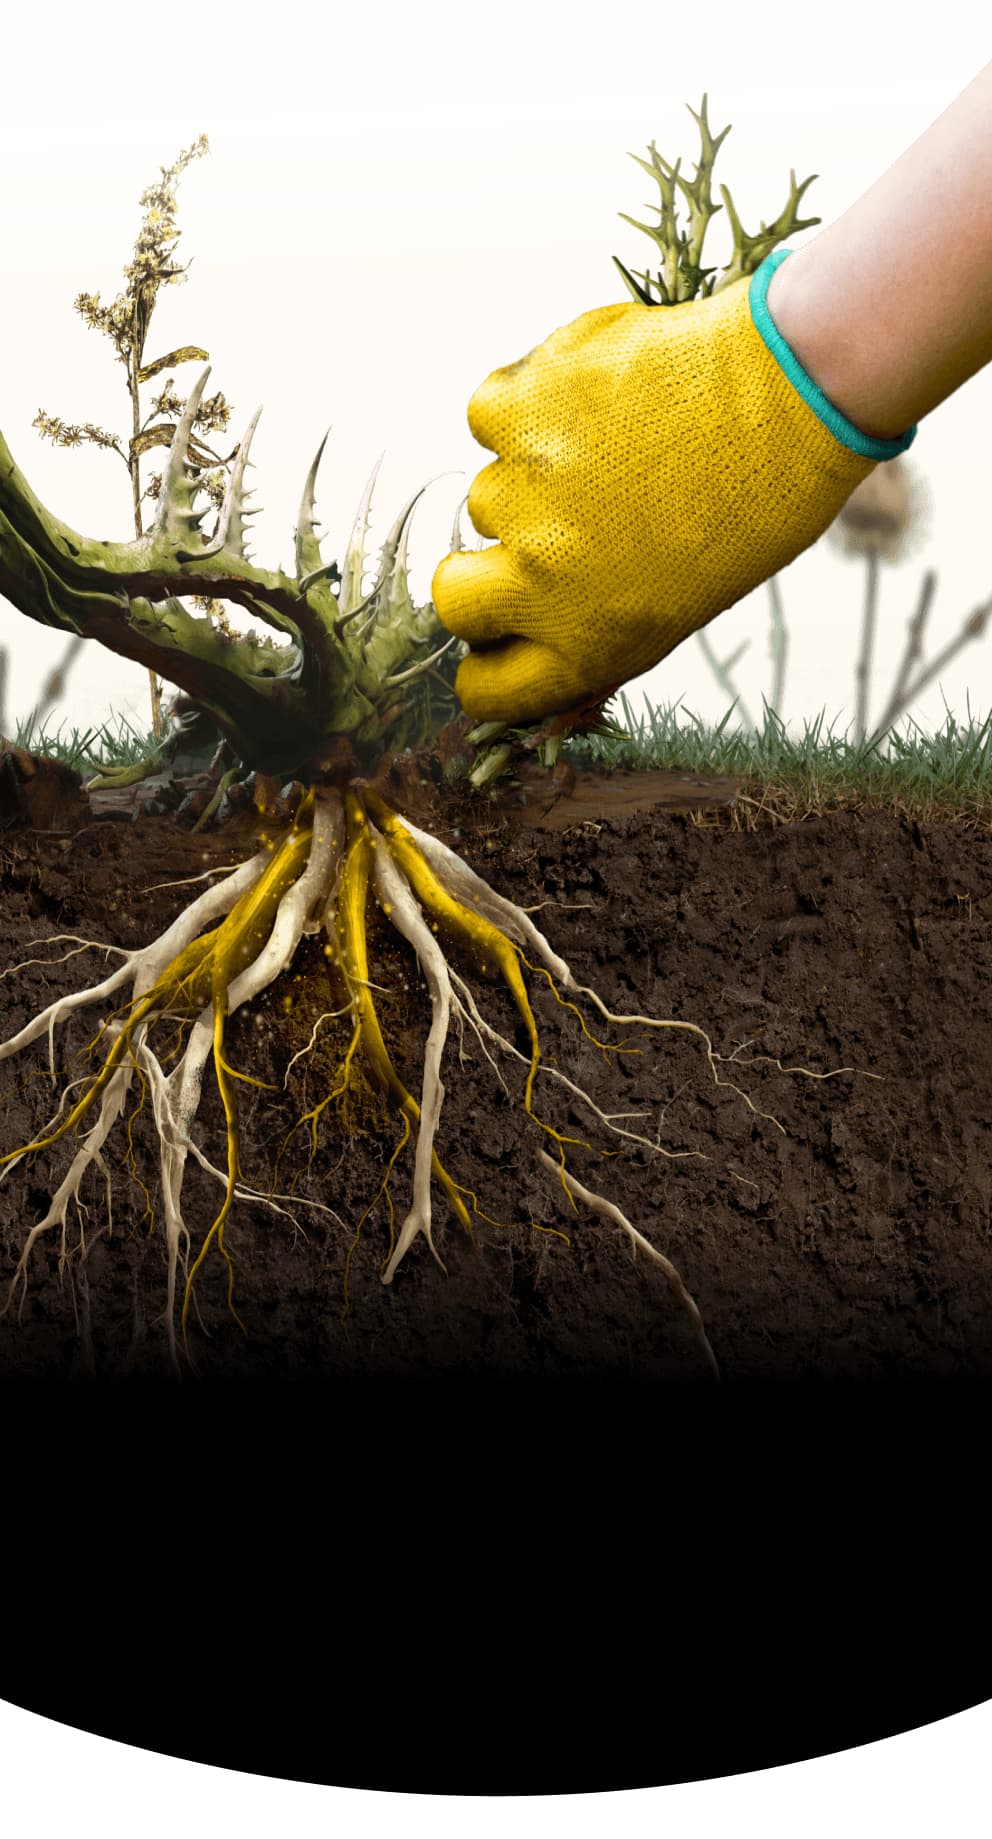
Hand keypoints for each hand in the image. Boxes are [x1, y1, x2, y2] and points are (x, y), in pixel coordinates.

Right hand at [432, 253, 912, 725]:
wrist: (792, 393)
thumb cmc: (759, 502)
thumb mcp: (687, 603)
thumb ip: (603, 625)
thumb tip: (542, 636)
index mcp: (586, 643)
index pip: (485, 689)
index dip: (486, 661)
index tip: (498, 638)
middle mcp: (543, 579)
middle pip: (453, 599)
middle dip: (476, 576)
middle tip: (528, 539)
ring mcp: (522, 494)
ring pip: (485, 497)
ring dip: (526, 479)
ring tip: (606, 449)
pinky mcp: (517, 410)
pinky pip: (487, 415)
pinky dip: (525, 401)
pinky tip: (588, 394)